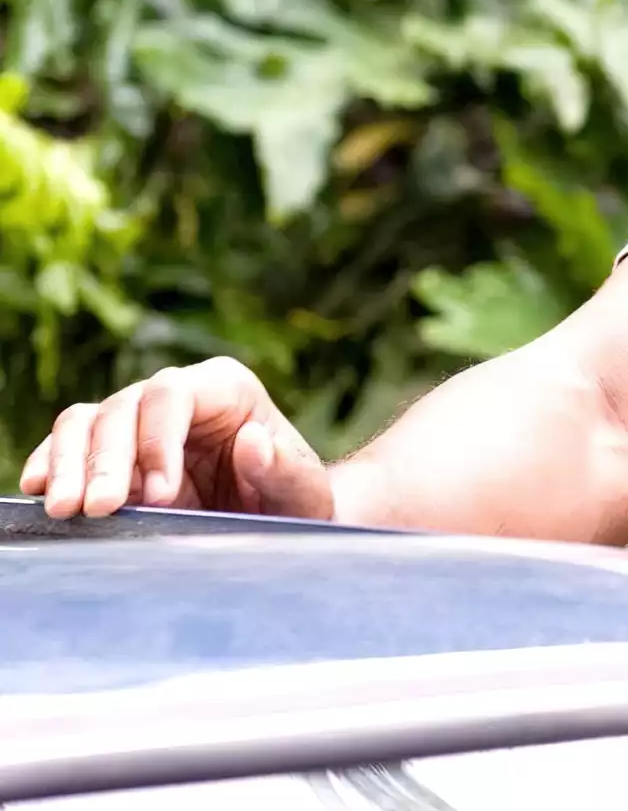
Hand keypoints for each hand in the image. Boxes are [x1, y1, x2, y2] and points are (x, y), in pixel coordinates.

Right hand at [18, 357, 334, 520]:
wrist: (275, 520)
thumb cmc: (294, 500)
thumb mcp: (305, 494)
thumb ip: (285, 470)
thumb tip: (253, 441)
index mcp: (226, 389)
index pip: (175, 395)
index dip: (157, 441)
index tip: (161, 496)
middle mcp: (178, 396)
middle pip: (124, 407)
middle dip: (107, 459)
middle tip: (100, 508)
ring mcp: (140, 421)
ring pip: (87, 421)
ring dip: (69, 463)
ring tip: (64, 509)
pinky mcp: (113, 451)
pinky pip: (70, 444)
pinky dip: (51, 463)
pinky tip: (39, 489)